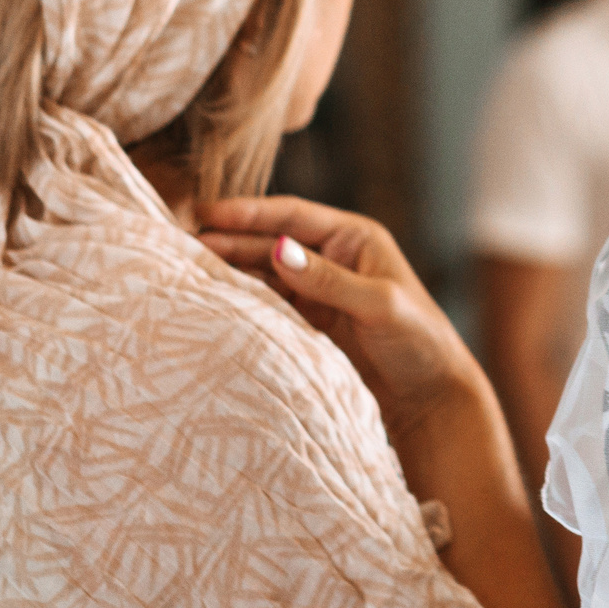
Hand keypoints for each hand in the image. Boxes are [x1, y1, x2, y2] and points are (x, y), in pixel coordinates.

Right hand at [199, 196, 485, 437]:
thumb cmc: (419, 341)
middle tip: (178, 243)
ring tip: (183, 270)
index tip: (205, 211)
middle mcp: (333, 258)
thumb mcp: (380, 304)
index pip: (293, 217)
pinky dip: (239, 301)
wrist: (429, 396)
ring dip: (228, 271)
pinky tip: (209, 301)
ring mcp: (317, 290)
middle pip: (270, 242)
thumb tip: (280, 248)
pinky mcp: (307, 322)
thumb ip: (330, 279)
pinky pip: (266, 305)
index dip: (248, 213)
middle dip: (227, 240)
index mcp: (356, 239)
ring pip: (262, 273)